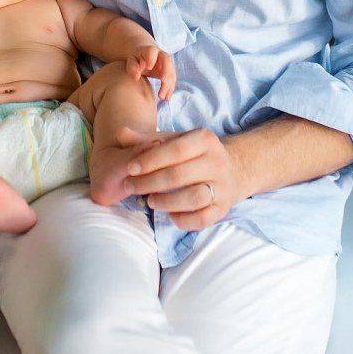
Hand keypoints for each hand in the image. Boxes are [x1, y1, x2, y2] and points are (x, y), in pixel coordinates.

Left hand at [123, 128, 245, 229]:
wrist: (231, 170)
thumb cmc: (193, 154)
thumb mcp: (174, 140)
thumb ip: (146, 139)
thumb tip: (121, 134)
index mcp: (205, 139)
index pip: (175, 149)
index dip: (150, 160)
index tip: (130, 169)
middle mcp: (217, 162)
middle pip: (180, 175)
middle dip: (150, 183)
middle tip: (130, 187)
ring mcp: (223, 186)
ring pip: (193, 198)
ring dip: (166, 202)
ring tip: (149, 201)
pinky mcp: (223, 208)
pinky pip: (202, 219)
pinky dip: (184, 220)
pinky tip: (170, 215)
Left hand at [124, 44, 176, 100]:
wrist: (144, 57)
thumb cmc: (136, 59)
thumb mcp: (131, 61)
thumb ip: (132, 67)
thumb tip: (136, 77)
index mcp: (150, 50)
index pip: (152, 51)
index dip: (151, 58)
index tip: (148, 67)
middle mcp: (161, 55)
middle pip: (166, 61)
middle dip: (166, 72)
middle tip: (163, 83)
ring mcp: (167, 63)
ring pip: (171, 72)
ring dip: (169, 84)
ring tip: (163, 97)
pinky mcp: (170, 72)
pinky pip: (172, 80)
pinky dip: (170, 89)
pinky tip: (167, 98)